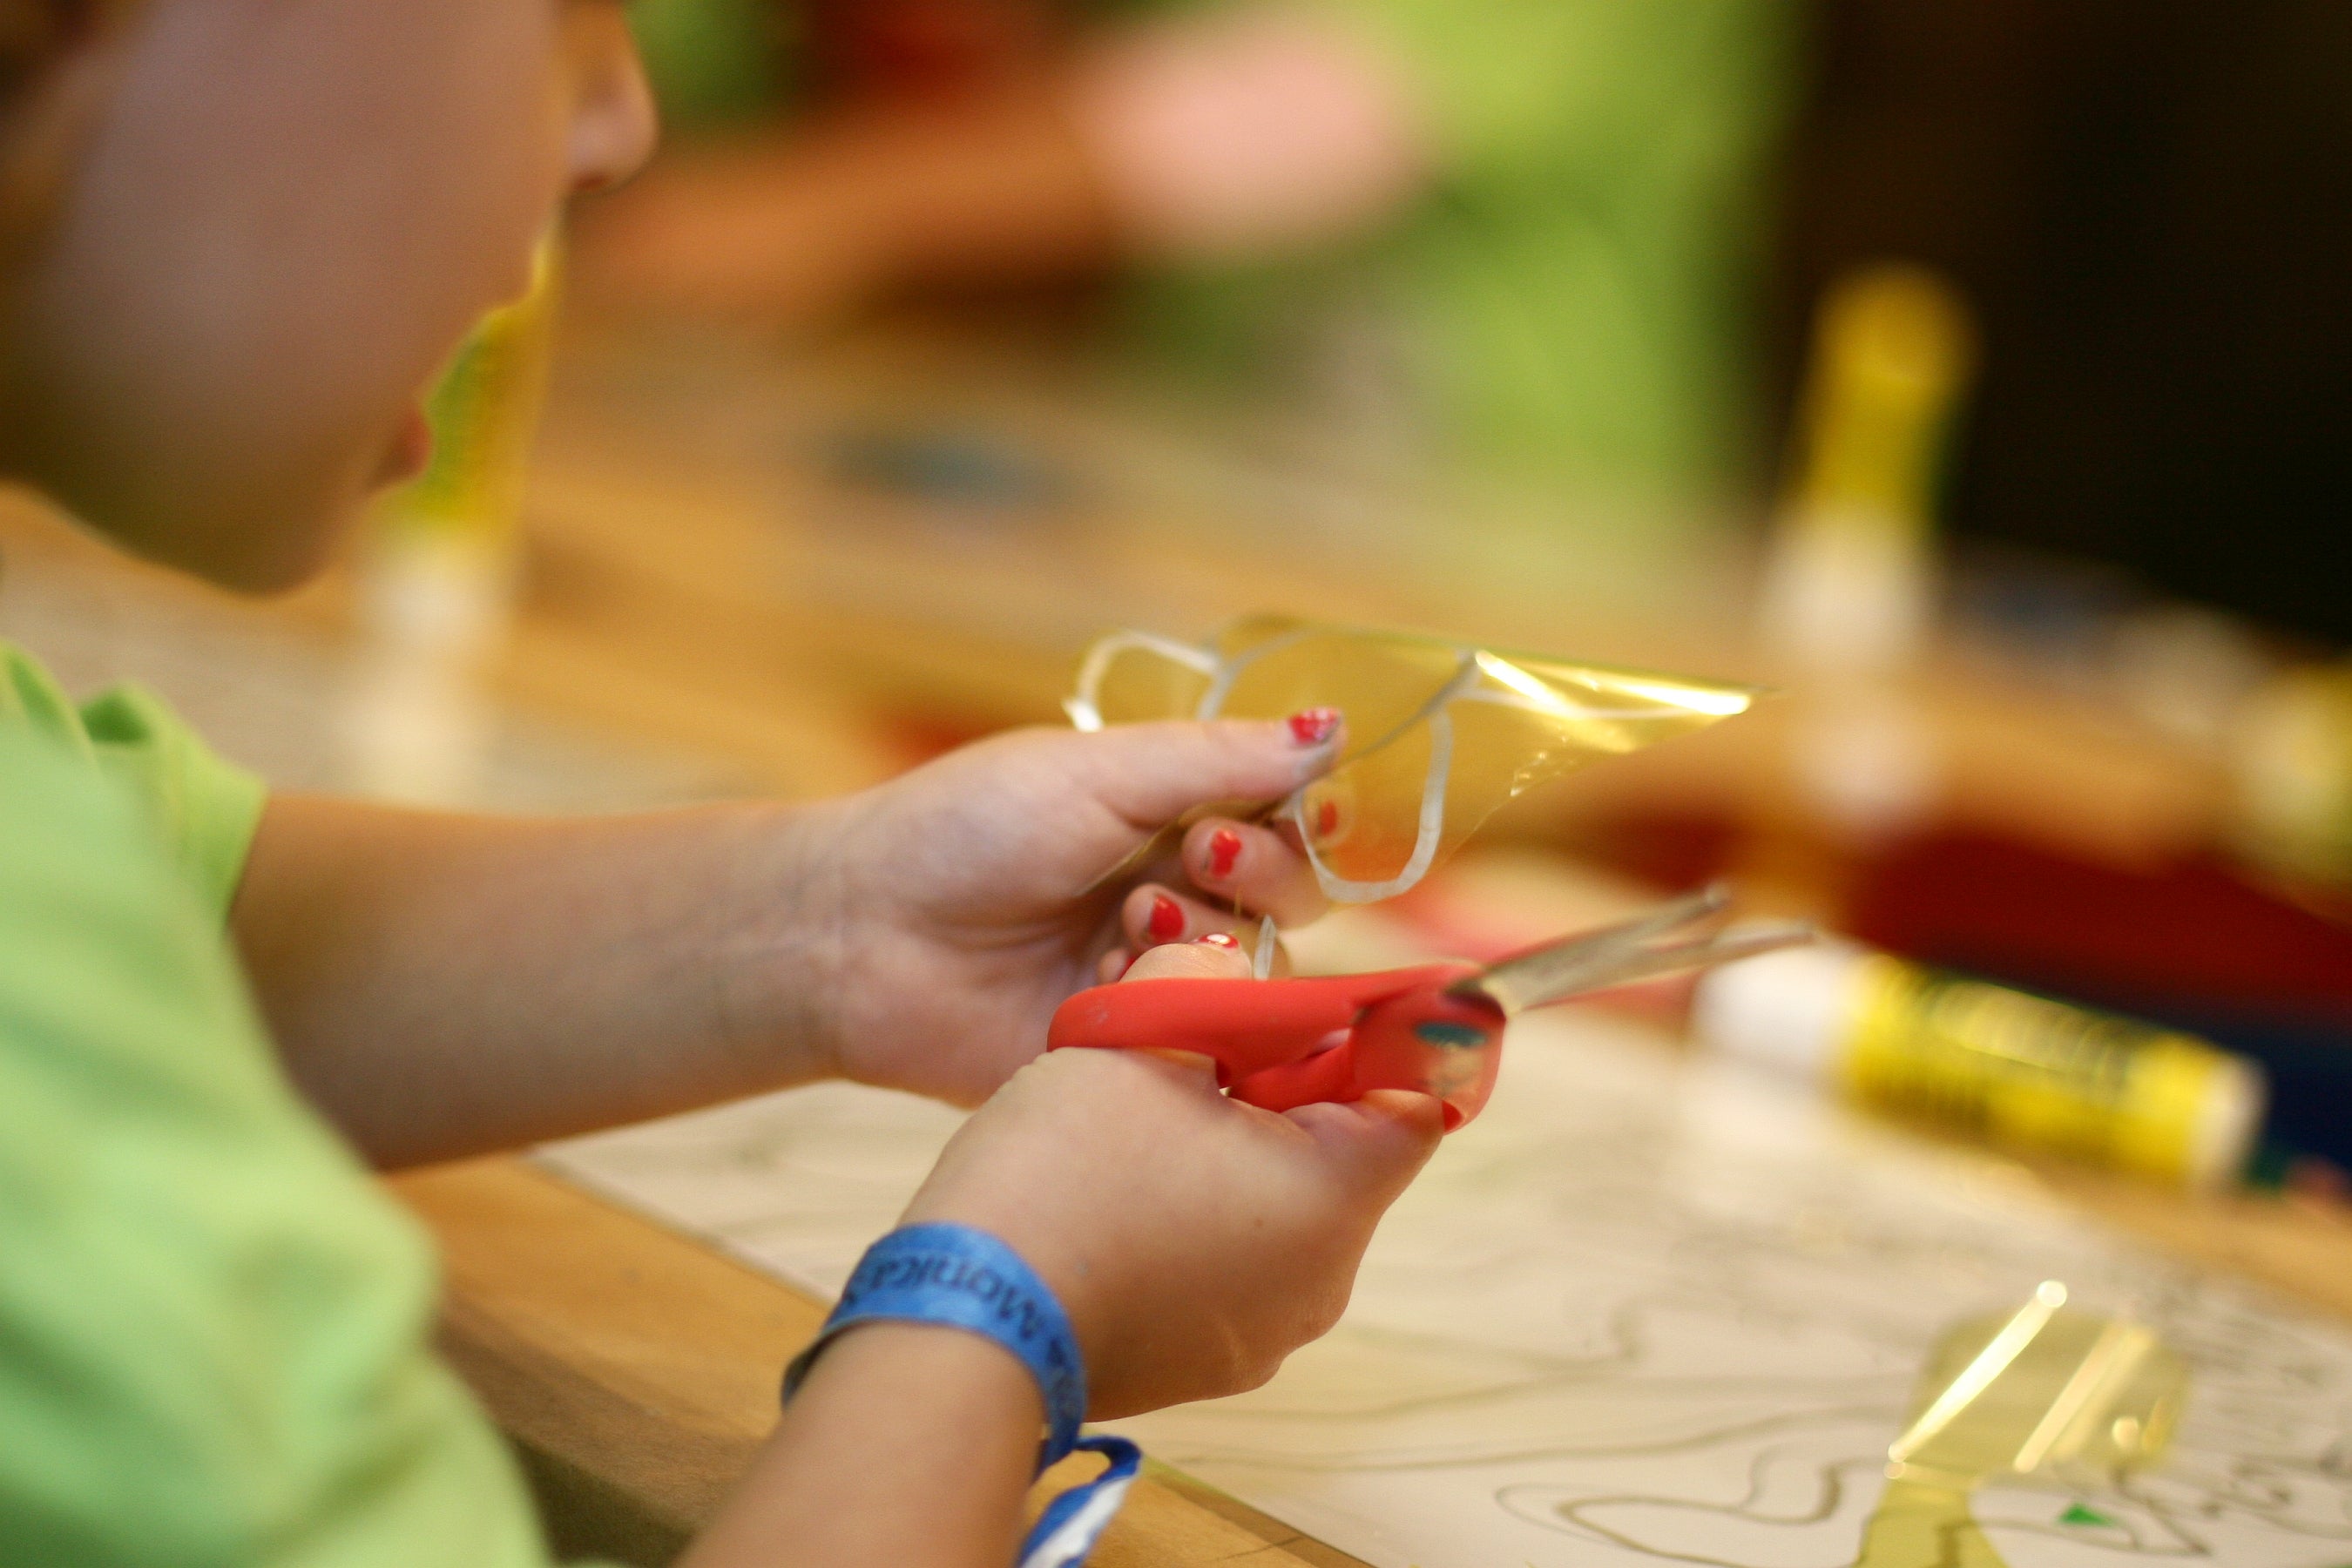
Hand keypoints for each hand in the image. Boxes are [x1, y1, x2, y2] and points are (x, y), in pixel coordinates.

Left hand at [793, 714, 1344, 1103]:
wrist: (859, 934)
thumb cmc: (966, 831)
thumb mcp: (1099, 773)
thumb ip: (1220, 761)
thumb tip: (1336, 729)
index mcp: (1169, 818)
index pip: (1287, 823)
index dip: (1293, 822)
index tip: (1259, 811)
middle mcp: (1176, 898)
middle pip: (1290, 901)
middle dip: (1255, 878)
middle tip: (1189, 864)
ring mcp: (1157, 981)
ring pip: (1256, 974)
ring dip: (1204, 943)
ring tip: (1127, 930)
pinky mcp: (1134, 1058)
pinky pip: (1208, 1048)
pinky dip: (1175, 1012)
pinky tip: (1112, 989)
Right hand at [900, 936, 1443, 1416]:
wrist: (964, 1326)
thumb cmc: (1063, 1173)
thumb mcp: (1135, 1038)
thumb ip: (1201, 977)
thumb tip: (1222, 962)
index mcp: (1335, 1198)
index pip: (1413, 1102)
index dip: (1368, 1043)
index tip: (1303, 1014)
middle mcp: (1320, 1283)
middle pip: (1335, 1155)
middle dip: (1272, 1092)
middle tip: (1190, 1055)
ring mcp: (1257, 1336)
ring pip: (1271, 1211)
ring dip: (1221, 1154)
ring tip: (1132, 1122)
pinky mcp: (1195, 1366)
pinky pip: (1218, 1268)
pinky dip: (1183, 1220)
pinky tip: (1107, 1192)